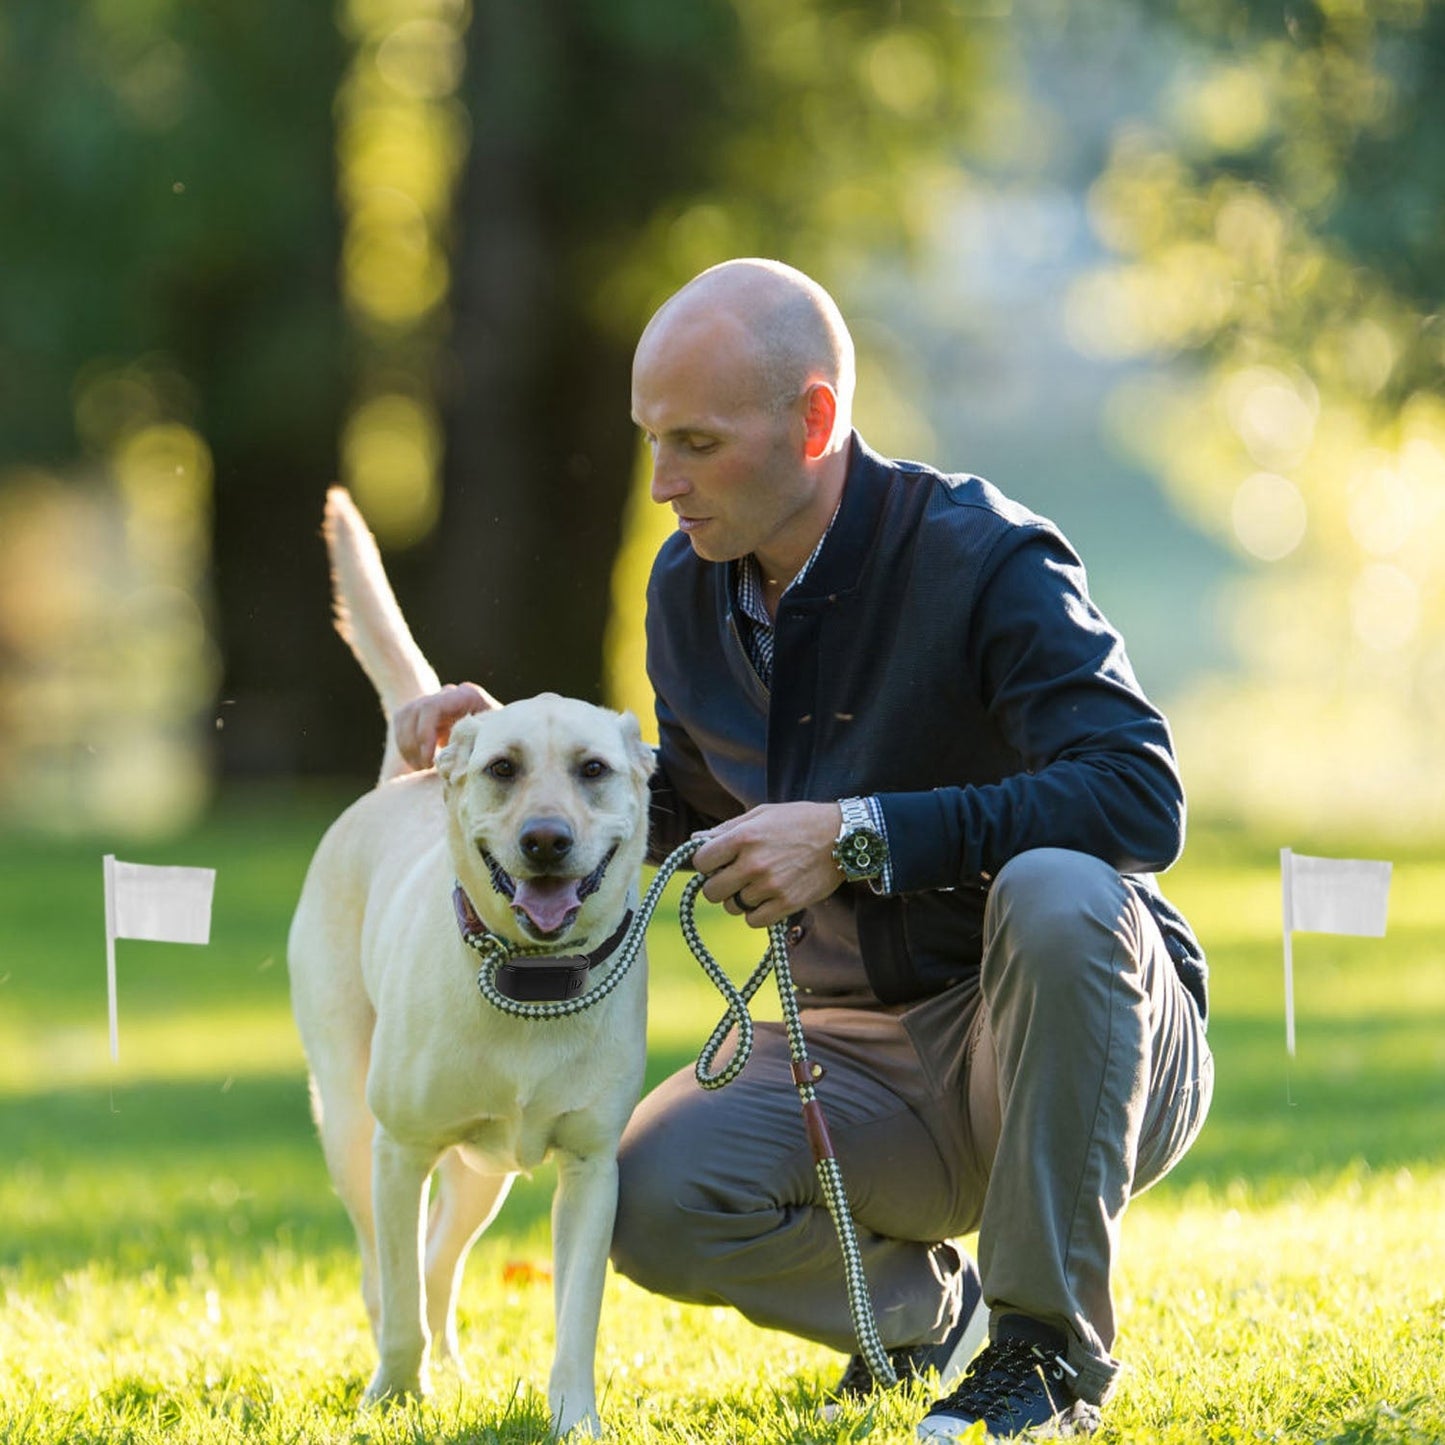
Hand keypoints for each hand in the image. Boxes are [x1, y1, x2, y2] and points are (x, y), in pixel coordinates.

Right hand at [393, 682, 499, 769]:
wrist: (503, 737)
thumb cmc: (499, 742)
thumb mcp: (490, 744)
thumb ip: (472, 746)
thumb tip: (452, 760)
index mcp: (468, 696)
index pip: (431, 707)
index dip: (424, 734)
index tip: (428, 760)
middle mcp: (449, 693)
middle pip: (414, 711)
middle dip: (414, 743)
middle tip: (424, 767)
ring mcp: (436, 700)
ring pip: (404, 716)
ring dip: (406, 745)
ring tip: (420, 767)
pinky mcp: (425, 712)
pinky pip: (402, 723)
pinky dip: (404, 744)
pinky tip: (416, 761)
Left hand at [692, 801, 843, 928]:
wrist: (842, 837)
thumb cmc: (799, 821)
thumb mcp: (762, 814)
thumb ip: (727, 828)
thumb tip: (694, 841)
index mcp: (744, 837)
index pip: (701, 861)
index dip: (706, 863)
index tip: (718, 861)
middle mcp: (754, 863)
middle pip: (712, 891)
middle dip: (718, 885)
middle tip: (734, 877)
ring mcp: (770, 886)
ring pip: (733, 907)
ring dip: (739, 899)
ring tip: (757, 885)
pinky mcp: (787, 904)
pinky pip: (753, 921)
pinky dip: (756, 913)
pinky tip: (766, 899)